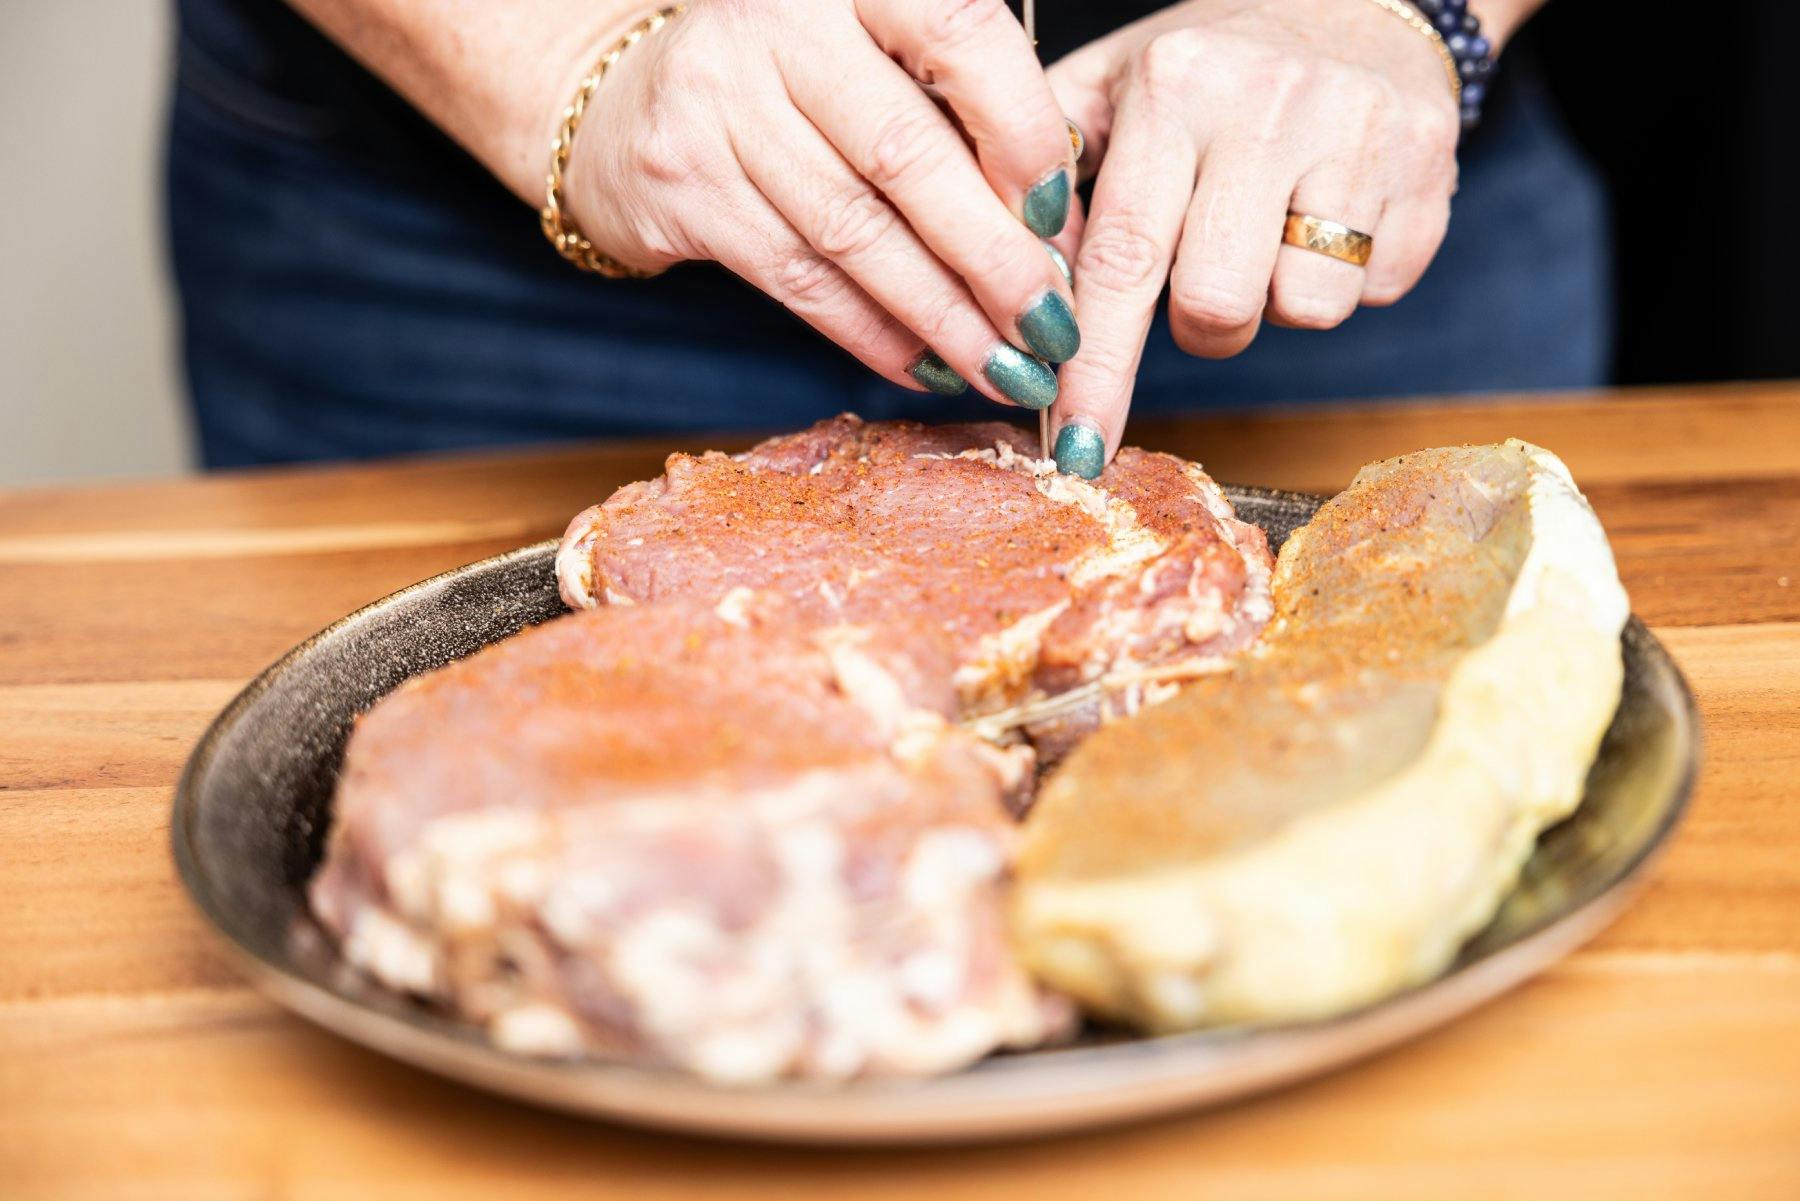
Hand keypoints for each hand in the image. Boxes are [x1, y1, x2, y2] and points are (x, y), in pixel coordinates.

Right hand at [563, 0, 1081, 407]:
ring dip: (941, 317)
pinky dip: (873, 332)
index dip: (1020, 127)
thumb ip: (960, 118)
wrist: (628, 100)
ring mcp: (719, 100)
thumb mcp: (876, 57)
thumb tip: (1058, 240)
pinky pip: (799, 278)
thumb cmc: (794, 83)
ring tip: (1004, 368)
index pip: (958, 31)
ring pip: (855, 232)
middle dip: (993, 259)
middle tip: (1050, 329)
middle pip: (906, 155)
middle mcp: (779, 20)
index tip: (1055, 213)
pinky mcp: (683, 184)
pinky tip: (926, 365)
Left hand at [1044, 0, 1463, 469]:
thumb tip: (1026, 297)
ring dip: (1280, 300)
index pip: (1124, 257)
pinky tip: (1338, 210)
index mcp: (1175, 85)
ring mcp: (1362, 135)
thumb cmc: (1215, 65)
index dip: (1097, 368)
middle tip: (1208, 276)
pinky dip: (1349, 277)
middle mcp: (1269, 104)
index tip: (1077, 448)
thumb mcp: (1115, 86)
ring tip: (1277, 227)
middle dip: (1205, 326)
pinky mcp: (1432, 169)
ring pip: (1307, 311)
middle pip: (1217, 306)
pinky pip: (1377, 292)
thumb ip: (1052, 181)